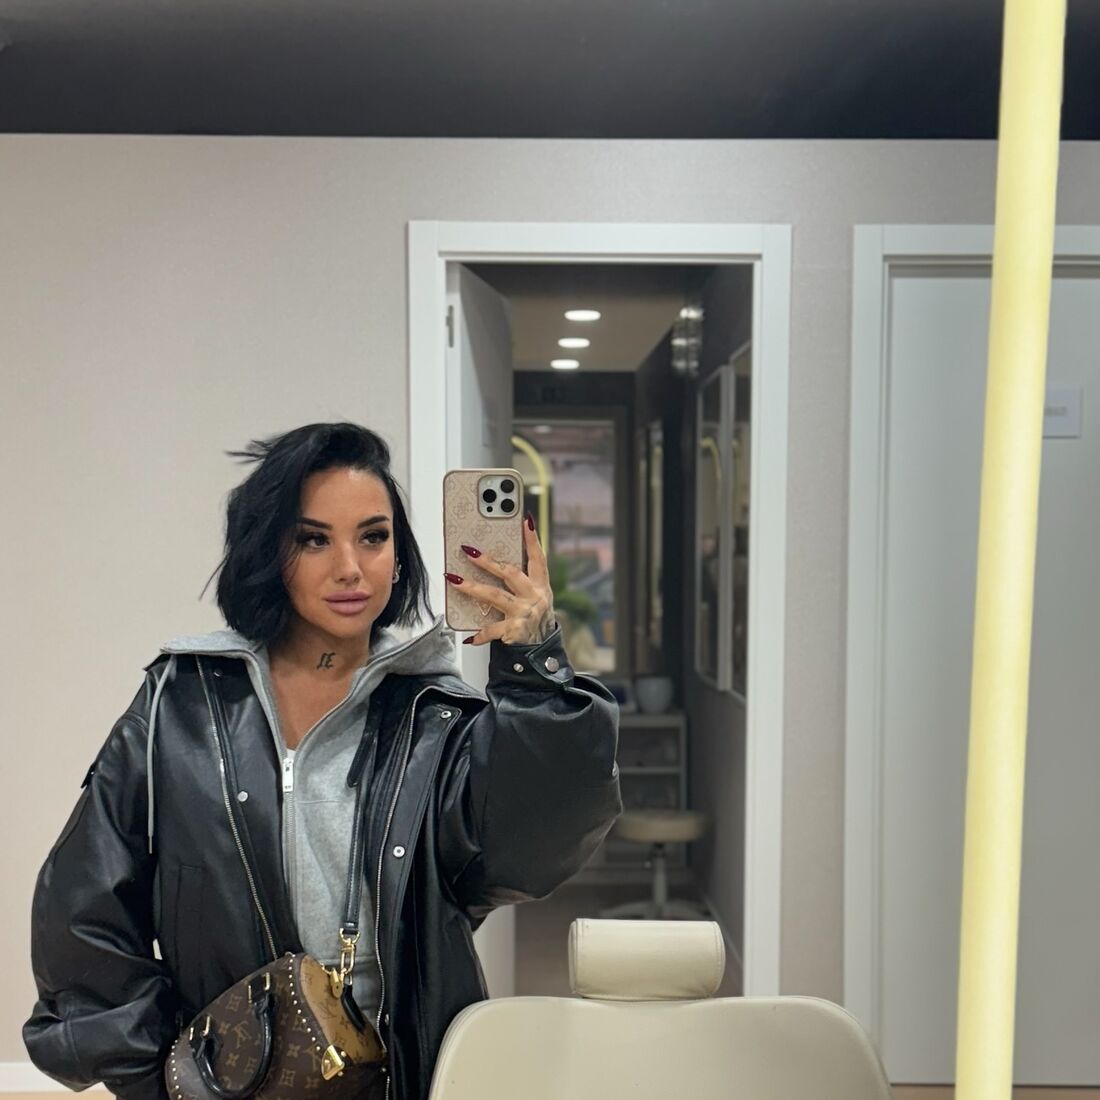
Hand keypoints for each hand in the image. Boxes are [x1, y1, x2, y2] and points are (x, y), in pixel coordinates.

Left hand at [446, 514, 555, 645]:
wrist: (541, 649)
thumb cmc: (532, 616)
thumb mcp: (534, 596)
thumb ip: (520, 580)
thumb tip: (492, 559)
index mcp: (540, 585)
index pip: (538, 558)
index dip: (532, 540)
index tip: (526, 521)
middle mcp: (535, 597)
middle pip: (510, 574)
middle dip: (488, 561)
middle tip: (468, 551)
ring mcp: (525, 613)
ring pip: (495, 596)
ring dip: (472, 587)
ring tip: (454, 579)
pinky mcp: (515, 630)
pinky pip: (493, 629)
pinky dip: (480, 634)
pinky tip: (470, 637)